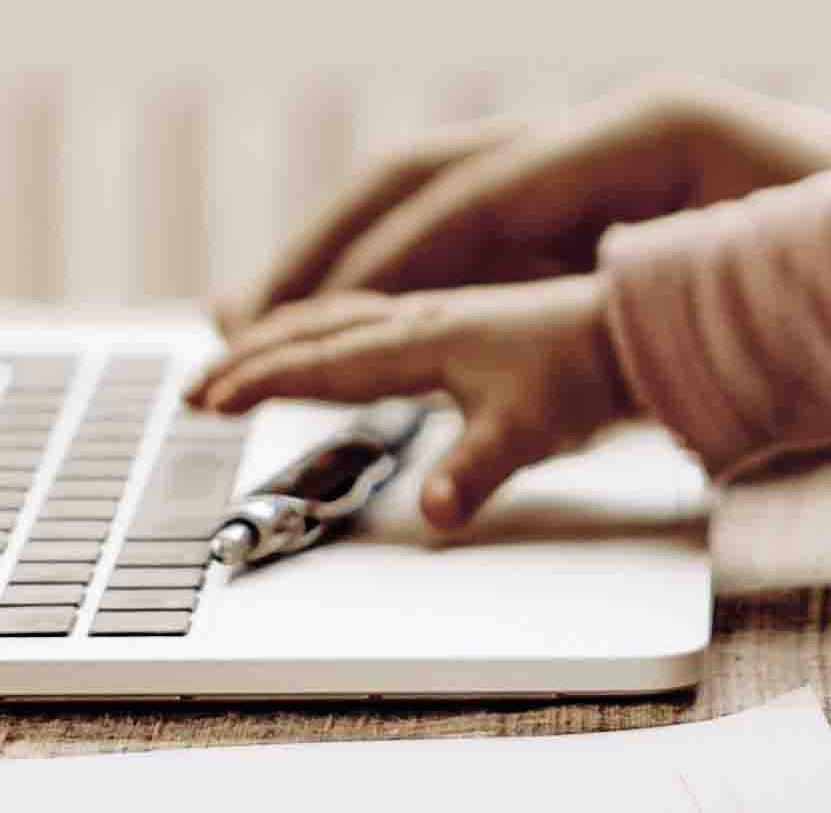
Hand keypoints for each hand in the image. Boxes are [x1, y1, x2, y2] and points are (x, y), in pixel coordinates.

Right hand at [188, 275, 634, 532]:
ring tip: (235, 358)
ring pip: (336, 320)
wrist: (634, 332)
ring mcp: (434, 318)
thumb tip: (436, 512)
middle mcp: (420, 320)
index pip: (323, 361)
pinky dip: (321, 332)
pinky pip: (363, 321)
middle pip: (314, 332)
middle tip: (195, 387)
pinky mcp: (450, 325)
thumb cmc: (584, 373)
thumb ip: (474, 468)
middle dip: (249, 358)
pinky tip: (323, 345)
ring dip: (280, 339)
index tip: (210, 399)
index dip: (263, 381)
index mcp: (423, 339)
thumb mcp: (527, 431)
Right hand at [216, 79, 830, 330]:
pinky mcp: (609, 214)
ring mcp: (607, 169)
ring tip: (257, 327)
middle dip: (330, 248)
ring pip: (441, 202)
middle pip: (434, 174)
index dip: (390, 261)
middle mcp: (616, 132)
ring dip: (346, 260)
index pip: (484, 192)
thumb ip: (691, 298)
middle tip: (240, 326)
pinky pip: (479, 237)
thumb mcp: (805, 277)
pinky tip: (352, 334)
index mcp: (653, 127)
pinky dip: (404, 278)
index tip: (312, 328)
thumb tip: (596, 310)